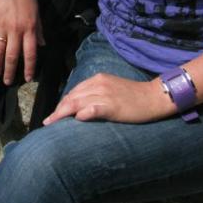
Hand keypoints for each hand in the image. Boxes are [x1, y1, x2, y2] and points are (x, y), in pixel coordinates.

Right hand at [0, 0, 42, 84]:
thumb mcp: (36, 13)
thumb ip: (38, 30)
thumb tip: (41, 45)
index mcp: (29, 29)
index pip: (29, 53)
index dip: (28, 67)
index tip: (27, 78)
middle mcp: (15, 30)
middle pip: (12, 55)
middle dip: (10, 71)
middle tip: (7, 82)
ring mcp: (1, 26)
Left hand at [42, 74, 174, 124]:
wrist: (154, 97)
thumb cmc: (134, 96)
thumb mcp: (112, 89)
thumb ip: (96, 94)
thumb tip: (80, 107)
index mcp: (97, 79)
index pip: (74, 91)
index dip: (62, 103)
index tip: (54, 114)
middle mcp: (98, 84)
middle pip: (71, 97)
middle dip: (58, 109)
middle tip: (49, 121)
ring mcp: (104, 94)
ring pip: (77, 102)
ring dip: (62, 113)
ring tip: (53, 123)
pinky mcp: (112, 106)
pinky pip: (92, 108)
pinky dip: (82, 113)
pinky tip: (76, 119)